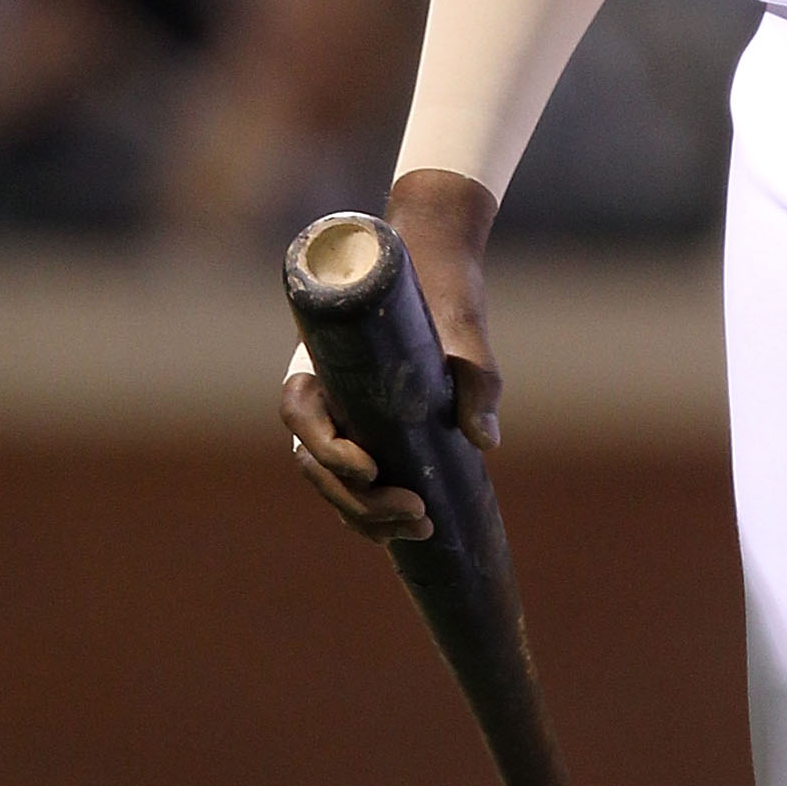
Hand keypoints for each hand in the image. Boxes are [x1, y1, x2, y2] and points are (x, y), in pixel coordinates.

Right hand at [282, 170, 501, 539]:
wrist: (440, 259)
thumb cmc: (443, 284)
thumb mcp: (464, 325)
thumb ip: (476, 377)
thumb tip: (486, 441)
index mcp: (322, 357)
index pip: (300, 415)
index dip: (328, 451)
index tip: (371, 467)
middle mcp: (322, 389)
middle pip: (316, 464)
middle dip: (358, 501)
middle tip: (418, 514)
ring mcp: (342, 411)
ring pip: (335, 480)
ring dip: (367, 514)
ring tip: (424, 526)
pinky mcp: (370, 425)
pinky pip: (359, 475)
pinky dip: (378, 505)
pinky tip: (415, 525)